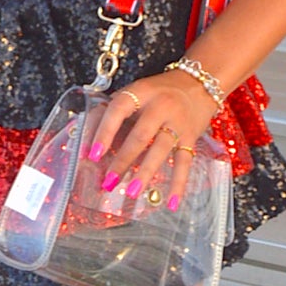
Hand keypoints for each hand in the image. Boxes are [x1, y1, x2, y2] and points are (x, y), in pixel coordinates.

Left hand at [85, 70, 217, 212]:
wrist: (200, 82)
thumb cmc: (158, 91)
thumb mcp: (135, 92)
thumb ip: (112, 112)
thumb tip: (86, 140)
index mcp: (141, 92)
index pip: (118, 110)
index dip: (104, 131)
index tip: (93, 154)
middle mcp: (160, 106)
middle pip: (140, 135)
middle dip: (122, 160)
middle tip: (108, 181)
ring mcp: (178, 122)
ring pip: (161, 149)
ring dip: (145, 173)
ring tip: (131, 192)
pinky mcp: (192, 137)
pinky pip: (185, 162)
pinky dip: (179, 184)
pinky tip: (172, 203)